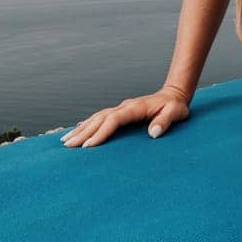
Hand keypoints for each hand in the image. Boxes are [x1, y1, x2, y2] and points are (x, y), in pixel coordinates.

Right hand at [62, 84, 190, 147]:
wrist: (174, 95)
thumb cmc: (175, 106)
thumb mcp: (176, 113)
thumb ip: (165, 121)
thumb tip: (154, 133)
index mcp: (135, 108)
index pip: (113, 120)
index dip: (101, 132)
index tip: (89, 146)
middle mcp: (124, 106)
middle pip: (99, 119)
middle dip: (83, 133)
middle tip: (67, 146)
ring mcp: (121, 108)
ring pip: (96, 118)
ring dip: (81, 129)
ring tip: (66, 141)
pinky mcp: (120, 111)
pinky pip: (100, 118)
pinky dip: (87, 124)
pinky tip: (78, 131)